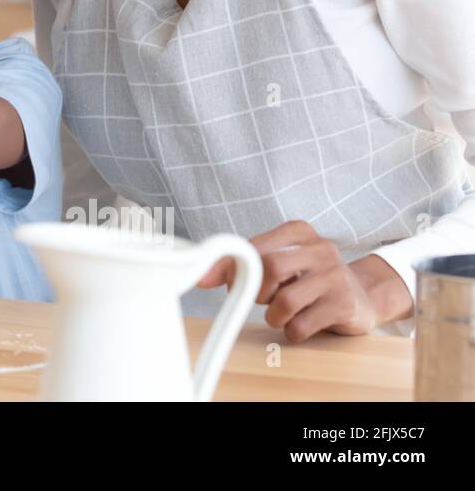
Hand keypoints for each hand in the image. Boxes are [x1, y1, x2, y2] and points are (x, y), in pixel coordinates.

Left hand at [197, 220, 410, 341]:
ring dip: (274, 316)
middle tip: (262, 300)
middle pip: (270, 268)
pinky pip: (301, 325)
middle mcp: (321, 249)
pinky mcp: (344, 305)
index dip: (235, 268)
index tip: (229, 284)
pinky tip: (300, 323)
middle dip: (257, 291)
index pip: (254, 245)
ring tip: (281, 313)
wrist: (363, 297)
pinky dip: (291, 331)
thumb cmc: (308, 278)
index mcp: (299, 231)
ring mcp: (336, 276)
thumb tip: (199, 275)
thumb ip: (241, 264)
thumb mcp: (278, 262)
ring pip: (285, 301)